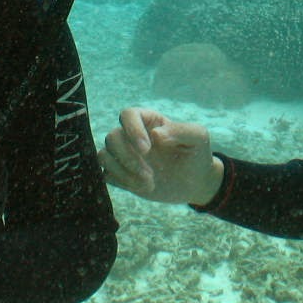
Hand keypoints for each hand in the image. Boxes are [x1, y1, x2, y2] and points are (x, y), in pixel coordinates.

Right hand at [98, 107, 222, 205]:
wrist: (196, 182)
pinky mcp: (122, 175)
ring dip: (123, 171)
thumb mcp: (199, 138)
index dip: (132, 130)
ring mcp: (125, 155)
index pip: (128, 115)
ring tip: (149, 183)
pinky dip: (121, 181)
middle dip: (128, 158)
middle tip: (150, 174)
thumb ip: (182, 131)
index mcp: (149, 121)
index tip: (147, 149)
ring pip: (104, 156)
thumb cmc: (197, 154)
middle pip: (112, 138)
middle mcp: (133, 135)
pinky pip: (106, 174)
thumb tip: (156, 134)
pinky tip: (142, 188)